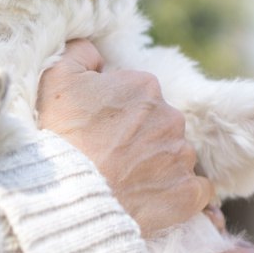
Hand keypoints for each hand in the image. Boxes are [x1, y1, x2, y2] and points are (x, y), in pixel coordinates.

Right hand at [37, 39, 213, 237]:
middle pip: (161, 126)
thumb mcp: (55, 78)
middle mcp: (170, 117)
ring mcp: (181, 156)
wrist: (66, 196)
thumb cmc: (59, 137)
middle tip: (113, 159)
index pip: (141, 96)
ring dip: (159, 166)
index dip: (120, 113)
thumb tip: (97, 55)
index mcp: (144, 87)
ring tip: (129, 184)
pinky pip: (198, 191)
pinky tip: (161, 199)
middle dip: (142, 139)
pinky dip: (182, 194)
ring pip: (177, 156)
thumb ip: (80, 53)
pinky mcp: (187, 193)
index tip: (103, 131)